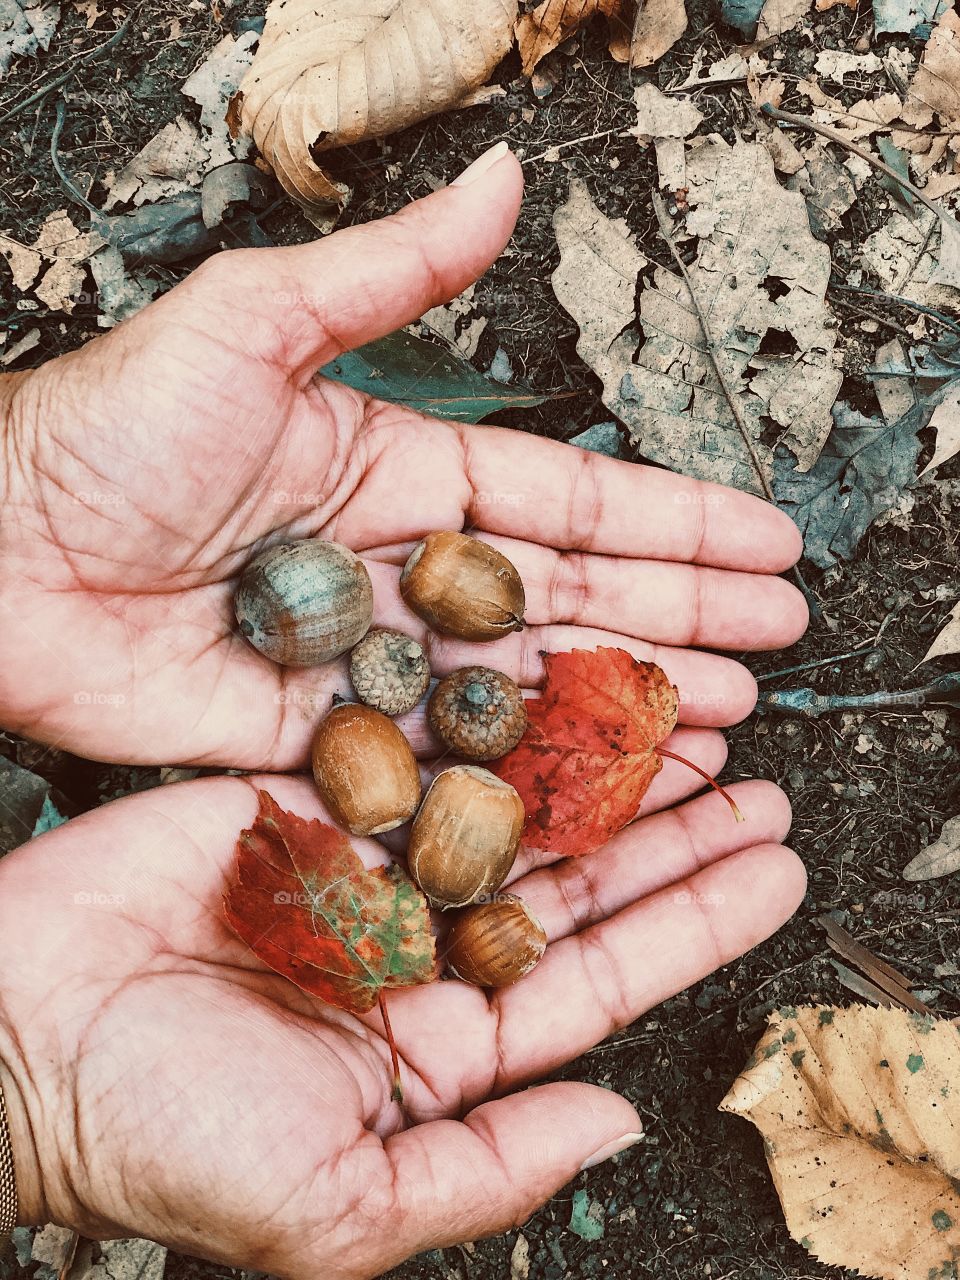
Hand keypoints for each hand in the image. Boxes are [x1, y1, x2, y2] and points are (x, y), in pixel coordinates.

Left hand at [0, 145, 806, 769]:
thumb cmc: (102, 435)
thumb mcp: (252, 324)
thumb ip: (389, 272)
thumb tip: (498, 179)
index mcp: (399, 471)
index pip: (566, 502)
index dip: (670, 523)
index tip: (758, 541)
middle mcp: (398, 569)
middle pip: (568, 600)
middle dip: (680, 615)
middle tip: (773, 638)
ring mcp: (366, 660)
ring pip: (522, 686)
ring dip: (625, 697)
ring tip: (723, 715)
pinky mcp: (320, 740)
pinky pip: (441, 759)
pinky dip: (523, 775)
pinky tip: (599, 781)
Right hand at [0, 771, 803, 1278]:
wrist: (20, 1031)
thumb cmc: (162, 1135)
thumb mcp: (336, 1206)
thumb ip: (488, 1166)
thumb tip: (618, 1127)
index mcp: (437, 1045)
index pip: (594, 977)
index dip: (689, 926)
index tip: (768, 873)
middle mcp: (416, 947)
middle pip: (571, 879)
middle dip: (670, 834)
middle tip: (758, 785)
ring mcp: (366, 864)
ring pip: (512, 804)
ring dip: (598, 768)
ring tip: (691, 724)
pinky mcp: (310, 793)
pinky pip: (422, 748)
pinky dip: (492, 719)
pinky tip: (559, 685)